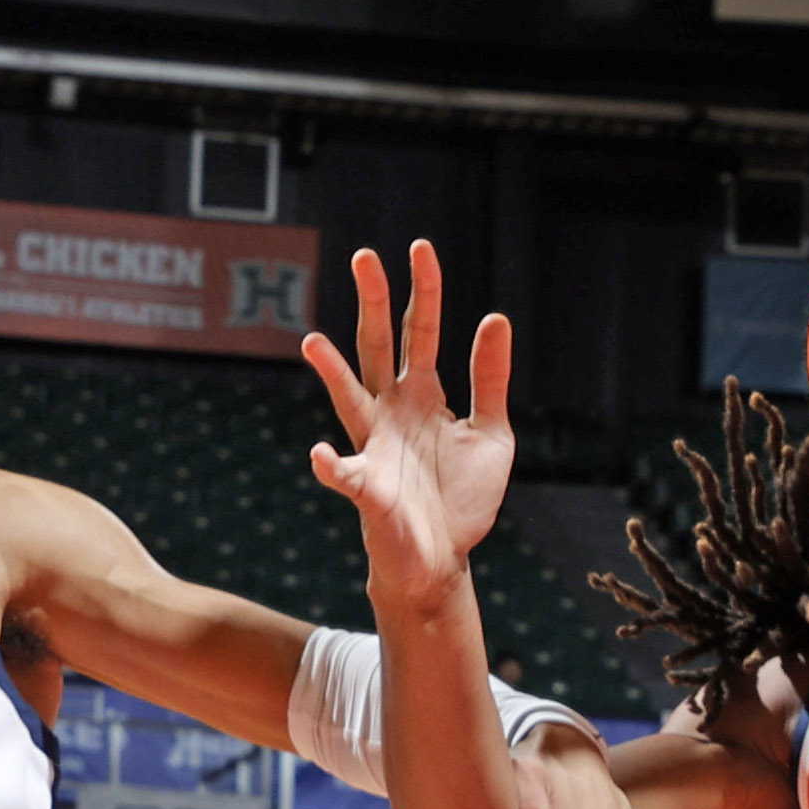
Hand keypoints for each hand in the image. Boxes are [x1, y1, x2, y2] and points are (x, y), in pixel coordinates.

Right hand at [304, 243, 516, 613]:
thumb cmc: (459, 497)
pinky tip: (323, 456)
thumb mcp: (492, 433)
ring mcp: (375, 448)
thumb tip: (496, 318)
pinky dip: (333, 467)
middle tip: (364, 256)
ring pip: (349, 399)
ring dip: (331, 372)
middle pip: (378, 347)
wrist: (440, 560)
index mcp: (421, 396)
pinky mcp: (370, 492)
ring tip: (312, 342)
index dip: (423, 291)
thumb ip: (491, 381)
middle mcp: (391, 413)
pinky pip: (347, 477)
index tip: (420, 248)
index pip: (419, 332)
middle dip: (373, 303)